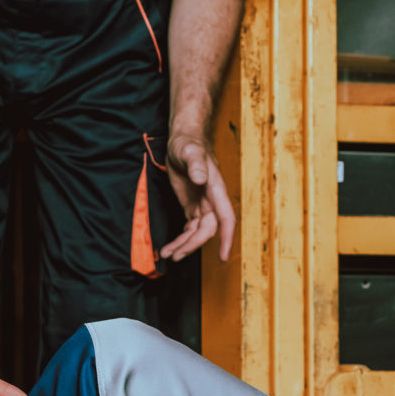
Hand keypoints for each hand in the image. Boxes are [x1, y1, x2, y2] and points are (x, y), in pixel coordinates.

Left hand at [158, 130, 235, 263]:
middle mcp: (211, 200)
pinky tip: (171, 246)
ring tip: (168, 254)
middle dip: (192, 244)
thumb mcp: (190, 151)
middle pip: (207, 230)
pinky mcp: (191, 206)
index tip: (224, 257)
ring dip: (184, 244)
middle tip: (176, 255)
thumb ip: (196, 163)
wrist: (183, 139)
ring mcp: (202, 204)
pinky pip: (190, 227)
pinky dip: (182, 238)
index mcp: (215, 189)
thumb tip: (200, 178)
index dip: (226, 238)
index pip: (226, 218)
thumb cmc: (188, 142)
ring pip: (197, 232)